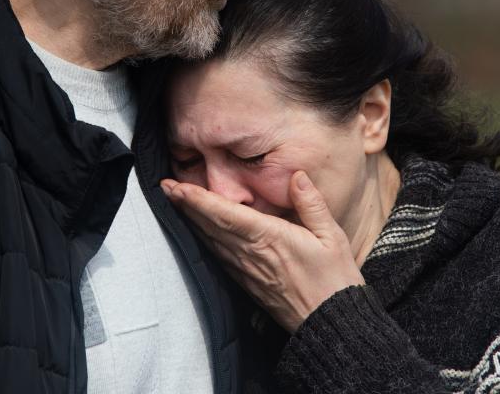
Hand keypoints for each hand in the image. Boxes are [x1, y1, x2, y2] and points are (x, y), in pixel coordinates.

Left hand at [161, 171, 364, 332]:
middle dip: (186, 205)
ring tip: (175, 202)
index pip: (226, 215)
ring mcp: (246, 270)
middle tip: (163, 186)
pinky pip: (220, 257)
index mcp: (270, 238)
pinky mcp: (247, 283)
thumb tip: (296, 175)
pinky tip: (199, 232)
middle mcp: (251, 254)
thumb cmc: (335, 280)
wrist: (330, 325)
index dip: (198, 200)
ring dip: (191, 221)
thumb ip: (311, 203)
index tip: (176, 187)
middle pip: (211, 226)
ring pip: (212, 241)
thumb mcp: (332, 237)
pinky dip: (205, 240)